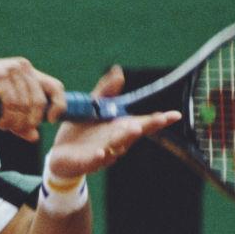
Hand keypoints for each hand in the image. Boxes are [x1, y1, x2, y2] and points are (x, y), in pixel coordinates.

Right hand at [0, 58, 65, 141]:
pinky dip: (7, 118)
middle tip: (16, 130)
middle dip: (30, 121)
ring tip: (4, 126)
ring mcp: (11, 70)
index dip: (59, 104)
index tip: (50, 120)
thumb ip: (19, 122)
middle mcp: (23, 67)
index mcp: (28, 71)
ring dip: (16, 122)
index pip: (55, 86)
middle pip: (40, 101)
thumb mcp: (3, 111)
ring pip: (26, 105)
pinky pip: (12, 104)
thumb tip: (35, 137)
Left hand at [45, 65, 180, 178]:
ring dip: (125, 138)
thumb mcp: (91, 107)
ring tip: (133, 129)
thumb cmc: (81, 131)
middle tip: (159, 119)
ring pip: (117, 146)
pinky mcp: (86, 162)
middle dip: (146, 126)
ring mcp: (104, 153)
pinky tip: (102, 152)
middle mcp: (116, 141)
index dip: (159, 120)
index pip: (143, 123)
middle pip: (133, 134)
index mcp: (119, 128)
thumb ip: (105, 91)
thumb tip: (118, 71)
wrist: (60, 155)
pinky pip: (94, 160)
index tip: (174, 115)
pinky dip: (99, 157)